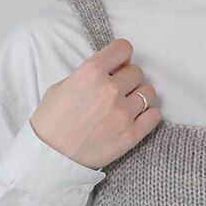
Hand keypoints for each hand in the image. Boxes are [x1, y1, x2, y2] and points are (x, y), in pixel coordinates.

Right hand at [30, 37, 161, 169]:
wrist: (51, 157)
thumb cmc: (51, 122)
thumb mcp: (61, 86)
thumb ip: (88, 75)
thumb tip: (110, 70)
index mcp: (91, 72)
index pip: (123, 48)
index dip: (122, 56)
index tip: (119, 64)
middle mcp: (110, 89)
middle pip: (137, 72)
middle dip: (128, 79)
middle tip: (117, 91)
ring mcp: (123, 113)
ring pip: (148, 93)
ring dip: (139, 97)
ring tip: (126, 106)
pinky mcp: (132, 134)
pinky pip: (154, 115)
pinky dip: (148, 115)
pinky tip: (136, 117)